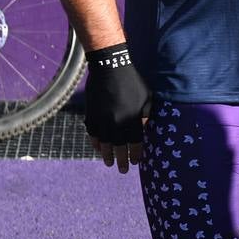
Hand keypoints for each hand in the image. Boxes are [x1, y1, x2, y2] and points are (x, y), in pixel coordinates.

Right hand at [84, 43, 151, 173]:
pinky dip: (95, 143)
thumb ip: (146, 116)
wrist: (109, 68)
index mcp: (133, 119)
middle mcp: (117, 123)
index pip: (135, 143)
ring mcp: (102, 120)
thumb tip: (144, 131)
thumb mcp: (146, 98)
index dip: (136, 154)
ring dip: (107, 155)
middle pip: (118, 147)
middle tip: (123, 170)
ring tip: (109, 163)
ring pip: (104, 144)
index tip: (136, 162)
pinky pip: (93, 134)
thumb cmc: (132, 82)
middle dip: (121, 160)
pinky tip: (98, 148)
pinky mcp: (92, 115)